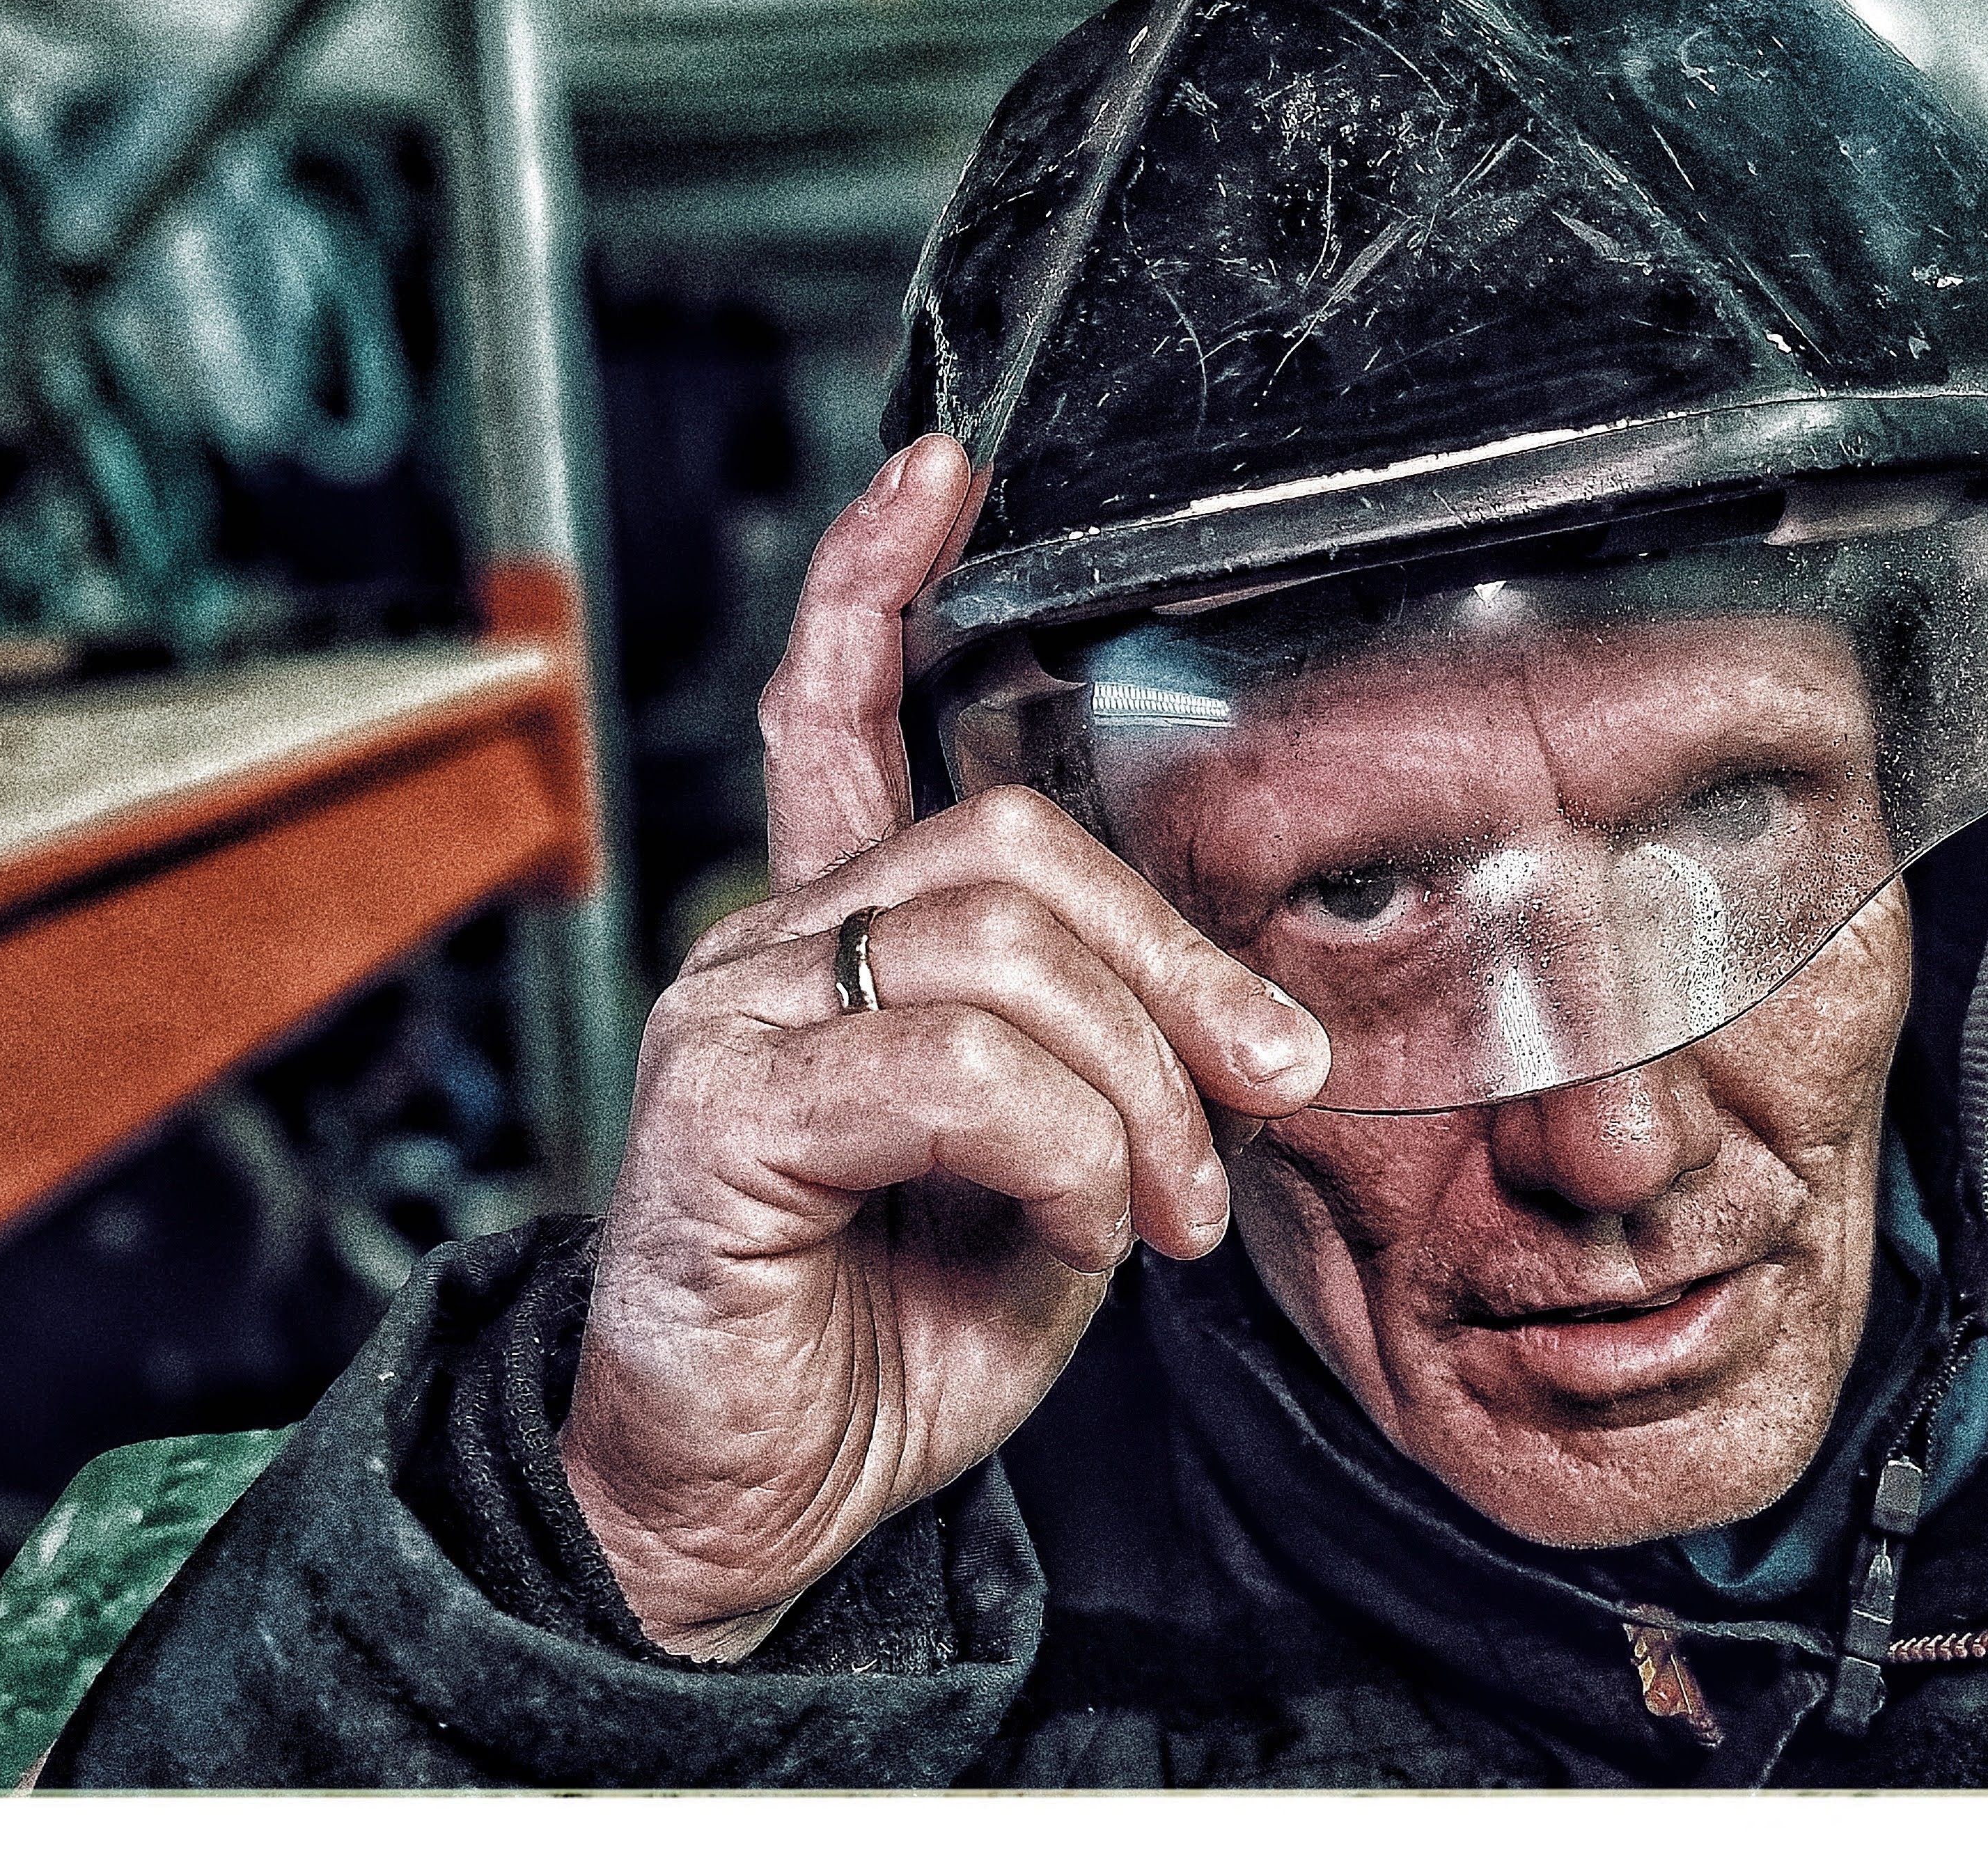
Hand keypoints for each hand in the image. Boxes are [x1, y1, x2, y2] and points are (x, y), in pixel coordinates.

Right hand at [557, 433, 1328, 1658]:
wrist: (746, 1508)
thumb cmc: (881, 1338)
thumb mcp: (1041, 1185)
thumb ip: (1099, 1071)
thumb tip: (1222, 1027)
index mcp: (838, 948)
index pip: (834, 718)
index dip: (880, 586)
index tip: (945, 479)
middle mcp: (767, 950)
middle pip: (1011, 840)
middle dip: (1179, 964)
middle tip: (1263, 1093)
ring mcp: (731, 1016)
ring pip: (1006, 947)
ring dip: (1140, 1087)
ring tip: (1165, 1211)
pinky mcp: (724, 1108)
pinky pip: (960, 1065)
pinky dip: (1066, 1148)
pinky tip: (1072, 1224)